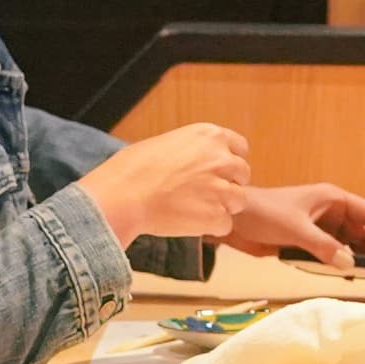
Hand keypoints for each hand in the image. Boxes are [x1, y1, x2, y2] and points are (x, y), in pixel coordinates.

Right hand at [76, 122, 251, 241]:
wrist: (122, 196)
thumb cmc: (132, 169)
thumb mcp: (166, 143)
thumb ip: (191, 151)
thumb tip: (194, 162)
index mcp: (210, 136)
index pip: (240, 148)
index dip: (229, 162)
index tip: (218, 172)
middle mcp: (221, 159)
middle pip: (243, 175)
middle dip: (227, 185)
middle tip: (202, 194)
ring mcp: (222, 188)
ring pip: (239, 201)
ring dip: (221, 207)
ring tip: (193, 209)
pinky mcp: (216, 216)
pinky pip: (225, 225)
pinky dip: (210, 227)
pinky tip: (188, 222)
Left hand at [224, 182, 364, 263]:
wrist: (233, 220)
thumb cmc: (264, 213)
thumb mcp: (297, 229)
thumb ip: (324, 248)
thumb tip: (350, 265)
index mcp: (332, 199)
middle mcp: (329, 211)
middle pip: (362, 232)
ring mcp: (318, 227)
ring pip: (348, 244)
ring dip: (359, 257)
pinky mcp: (306, 241)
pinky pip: (331, 253)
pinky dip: (340, 263)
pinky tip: (348, 274)